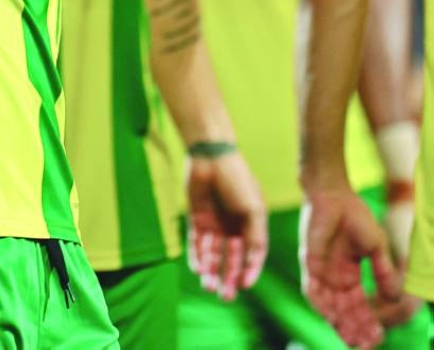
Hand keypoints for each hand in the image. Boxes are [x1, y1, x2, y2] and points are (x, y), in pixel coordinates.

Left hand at [186, 150, 267, 301]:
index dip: (249, 271)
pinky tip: (197, 270)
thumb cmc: (237, 180)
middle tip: (226, 297)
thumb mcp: (254, 209)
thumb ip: (256, 236)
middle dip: (229, 278)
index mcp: (251, 224)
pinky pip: (196, 243)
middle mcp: (233, 227)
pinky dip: (197, 257)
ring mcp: (215, 224)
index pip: (252, 255)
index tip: (245, 285)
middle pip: (231, 259)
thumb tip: (253, 263)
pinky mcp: (197, 219)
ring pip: (213, 254)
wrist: (211, 156)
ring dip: (211, 271)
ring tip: (208, 287)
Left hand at [299, 186, 398, 349]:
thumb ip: (383, 272)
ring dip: (340, 323)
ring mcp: (321, 271)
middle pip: (345, 311)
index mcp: (350, 273)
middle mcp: (334, 276)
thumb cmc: (354, 215)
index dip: (368, 322)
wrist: (332, 193)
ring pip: (330, 306)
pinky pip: (313, 291)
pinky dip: (322, 306)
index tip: (378, 338)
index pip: (359, 305)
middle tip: (366, 345)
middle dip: (355, 328)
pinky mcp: (309, 263)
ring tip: (353, 339)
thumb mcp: (375, 247)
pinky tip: (333, 320)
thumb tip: (395, 298)